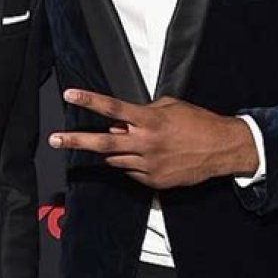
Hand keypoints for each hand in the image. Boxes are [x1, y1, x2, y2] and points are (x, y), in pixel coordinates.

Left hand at [48, 89, 258, 189]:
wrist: (221, 148)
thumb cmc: (197, 122)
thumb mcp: (169, 106)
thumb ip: (142, 113)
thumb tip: (120, 124)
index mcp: (149, 120)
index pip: (112, 109)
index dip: (89, 101)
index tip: (70, 95)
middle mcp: (145, 143)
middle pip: (103, 142)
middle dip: (76, 140)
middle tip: (55, 138)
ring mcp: (149, 165)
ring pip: (115, 159)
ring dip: (112, 150)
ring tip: (126, 141)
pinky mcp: (154, 182)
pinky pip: (131, 172)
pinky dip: (131, 162)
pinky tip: (146, 155)